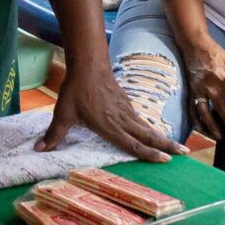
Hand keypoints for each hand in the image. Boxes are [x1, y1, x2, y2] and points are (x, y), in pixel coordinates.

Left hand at [38, 66, 177, 161]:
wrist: (88, 64)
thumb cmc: (76, 91)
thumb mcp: (63, 114)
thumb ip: (54, 134)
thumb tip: (39, 150)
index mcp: (109, 126)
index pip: (132, 144)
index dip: (148, 153)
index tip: (166, 160)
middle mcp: (122, 120)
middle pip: (148, 136)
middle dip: (167, 145)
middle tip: (185, 154)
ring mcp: (126, 111)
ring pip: (147, 127)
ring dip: (163, 137)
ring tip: (178, 146)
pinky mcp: (126, 104)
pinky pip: (141, 120)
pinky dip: (150, 129)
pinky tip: (153, 133)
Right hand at [183, 50, 224, 141]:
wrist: (194, 45)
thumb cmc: (214, 52)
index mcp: (223, 79)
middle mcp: (211, 89)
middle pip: (222, 111)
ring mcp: (199, 92)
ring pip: (206, 115)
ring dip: (212, 128)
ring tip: (219, 137)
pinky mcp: (191, 93)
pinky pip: (193, 111)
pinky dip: (197, 122)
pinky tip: (202, 130)